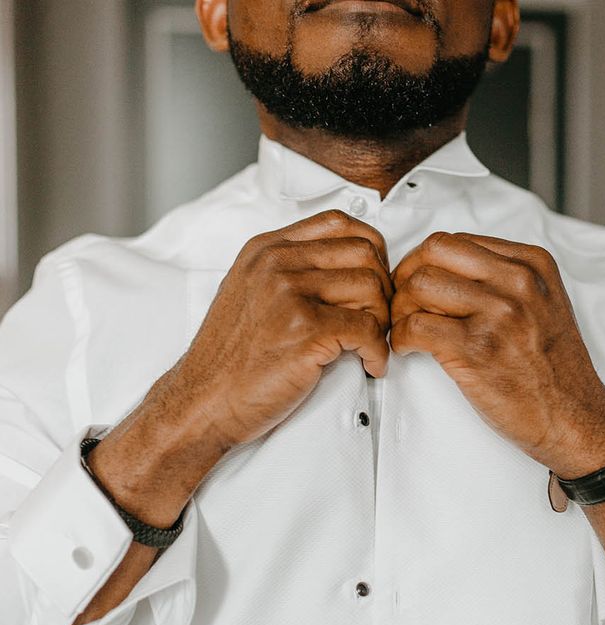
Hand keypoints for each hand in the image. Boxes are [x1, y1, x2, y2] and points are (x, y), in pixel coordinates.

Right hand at [90, 210, 390, 524]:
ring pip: (371, 288)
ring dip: (382, 321)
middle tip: (376, 318)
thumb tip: (344, 264)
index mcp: (266, 249)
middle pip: (364, 252)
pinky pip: (368, 330)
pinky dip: (377, 352)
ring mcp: (289, 295)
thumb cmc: (230, 356)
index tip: (372, 280)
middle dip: (382, 288)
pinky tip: (368, 364)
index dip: (370, 250)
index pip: (339, 222)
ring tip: (368, 344)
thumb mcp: (249, 290)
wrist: (202, 401)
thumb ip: (288, 268)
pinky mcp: (305, 331)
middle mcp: (276, 263)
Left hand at [390, 232, 604, 477]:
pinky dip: (399, 338)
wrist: (575, 418)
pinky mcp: (477, 349)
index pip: (453, 241)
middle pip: (431, 253)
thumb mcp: (543, 303)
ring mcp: (498, 314)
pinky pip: (414, 326)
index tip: (415, 283)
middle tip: (402, 303)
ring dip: (399, 309)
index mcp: (531, 264)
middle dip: (405, 277)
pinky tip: (409, 349)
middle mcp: (517, 282)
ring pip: (418, 286)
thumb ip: (503, 277)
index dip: (422, 262)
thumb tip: (445, 269)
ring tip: (406, 329)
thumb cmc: (553, 368)